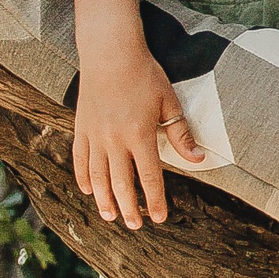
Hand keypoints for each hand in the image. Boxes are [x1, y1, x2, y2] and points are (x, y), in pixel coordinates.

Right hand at [72, 48, 207, 228]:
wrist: (110, 51)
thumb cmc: (145, 74)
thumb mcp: (169, 102)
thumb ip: (181, 133)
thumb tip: (198, 159)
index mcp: (140, 135)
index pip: (150, 177)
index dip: (155, 200)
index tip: (160, 218)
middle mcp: (115, 140)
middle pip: (121, 183)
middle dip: (129, 208)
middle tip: (133, 226)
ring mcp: (95, 134)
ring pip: (98, 176)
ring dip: (104, 199)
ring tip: (110, 216)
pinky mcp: (81, 126)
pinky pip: (80, 158)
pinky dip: (83, 176)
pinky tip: (88, 190)